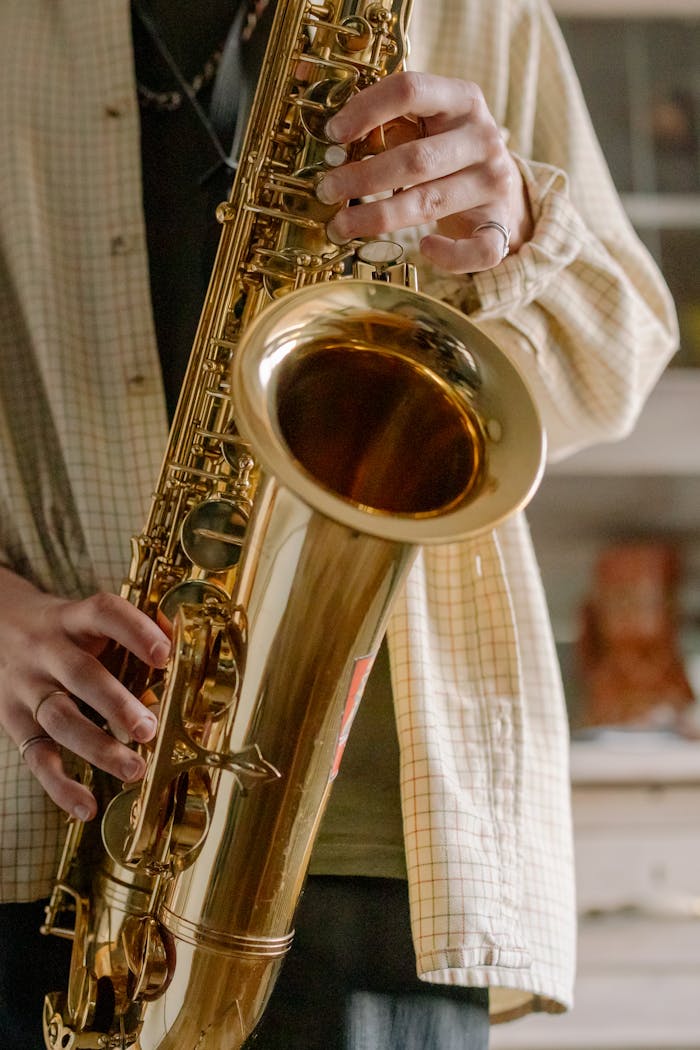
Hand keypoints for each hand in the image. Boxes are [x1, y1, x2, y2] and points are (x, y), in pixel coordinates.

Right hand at [0, 568, 169, 819]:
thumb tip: (181, 639)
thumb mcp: (86, 617)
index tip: (165, 654)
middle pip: (79, 674)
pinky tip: (87, 807)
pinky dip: (60, 785)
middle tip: (149, 729)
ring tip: (134, 769)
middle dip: (115, 703)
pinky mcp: (14, 721)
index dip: (134, 631)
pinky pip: (35, 756)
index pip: (102, 614)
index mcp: (72, 618)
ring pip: (58, 718)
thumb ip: (128, 629)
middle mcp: (46, 651)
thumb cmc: (64, 630)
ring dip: (97, 747)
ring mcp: (27, 687)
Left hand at [316, 71, 533, 273]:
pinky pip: (478, 249)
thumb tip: (333, 136)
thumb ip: (392, 121)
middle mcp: (484, 137)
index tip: (333, 133)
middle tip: (326, 190)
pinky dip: (450, 256)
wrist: (499, 183)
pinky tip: (425, 248)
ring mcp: (494, 181)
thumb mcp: (427, 121)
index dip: (367, 110)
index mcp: (463, 98)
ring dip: (378, 217)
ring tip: (341, 225)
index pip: (412, 90)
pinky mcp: (501, 222)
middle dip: (363, 177)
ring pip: (432, 203)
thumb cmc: (446, 148)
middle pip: (416, 159)